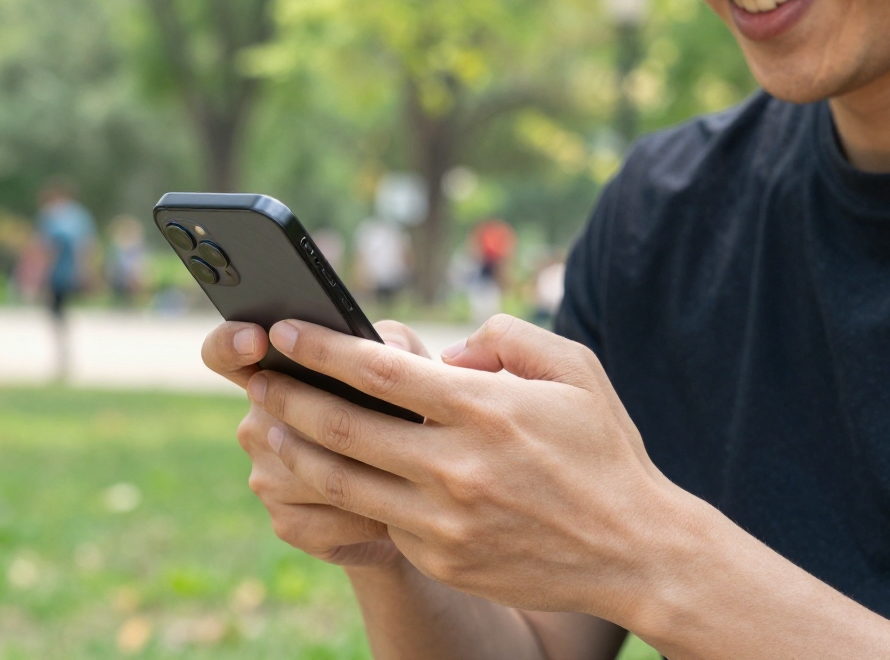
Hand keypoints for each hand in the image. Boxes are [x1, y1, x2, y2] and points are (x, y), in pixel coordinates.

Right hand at [203, 319, 434, 568]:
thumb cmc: (409, 413)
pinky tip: (393, 512)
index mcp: (275, 377)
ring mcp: (266, 477)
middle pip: (282, 420)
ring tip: (408, 474)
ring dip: (361, 476)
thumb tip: (389, 348)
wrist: (420, 495)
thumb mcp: (411, 368)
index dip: (230, 342)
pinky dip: (364, 516)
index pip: (225, 353)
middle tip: (393, 426)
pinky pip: (322, 518)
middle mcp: (258, 426)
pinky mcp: (286, 522)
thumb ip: (398, 345)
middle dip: (341, 424)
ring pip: (307, 472)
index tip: (258, 339)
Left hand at [251, 314, 685, 618]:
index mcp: (485, 410)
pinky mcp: (442, 560)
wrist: (635, 551)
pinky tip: (326, 477)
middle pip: (343, 426)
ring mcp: (444, 522)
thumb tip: (446, 353)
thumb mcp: (576, 368)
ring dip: (295, 451)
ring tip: (266, 430)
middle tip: (254, 377)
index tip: (284, 328)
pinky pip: (379, 520)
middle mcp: (456, 467)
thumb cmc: (604, 450)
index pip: (379, 371)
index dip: (322, 348)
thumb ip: (507, 338)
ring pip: (343, 482)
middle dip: (287, 396)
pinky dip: (345, 496)